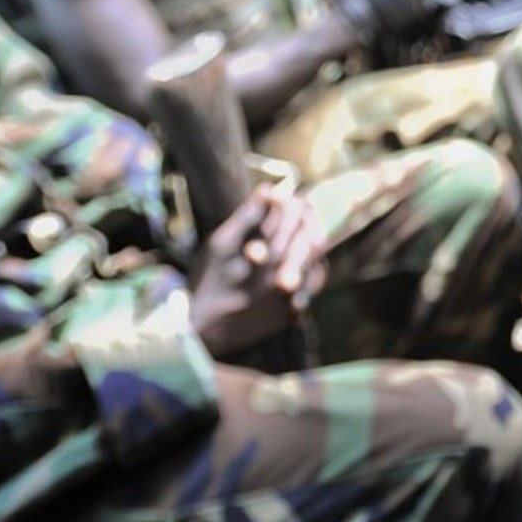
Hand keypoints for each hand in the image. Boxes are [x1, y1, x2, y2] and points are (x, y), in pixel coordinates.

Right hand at [189, 183, 327, 361]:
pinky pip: (315, 279)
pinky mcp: (295, 312)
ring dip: (313, 234)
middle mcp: (280, 275)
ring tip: (307, 223)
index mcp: (262, 254)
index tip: (283, 194)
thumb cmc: (209, 283)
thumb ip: (246, 216)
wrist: (205, 333)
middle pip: (306, 233)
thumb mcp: (220, 245)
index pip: (286, 216)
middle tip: (301, 203)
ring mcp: (291, 296)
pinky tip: (308, 253)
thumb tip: (268, 188)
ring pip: (316, 255)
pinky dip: (314, 261)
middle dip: (304, 214)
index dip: (287, 200)